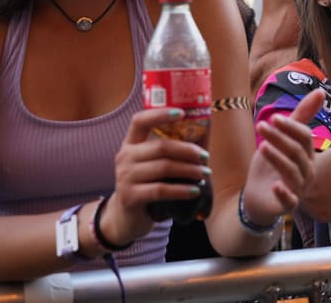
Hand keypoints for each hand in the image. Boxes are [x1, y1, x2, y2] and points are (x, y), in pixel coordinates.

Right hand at [103, 108, 211, 244]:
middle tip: (206, 157)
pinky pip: (161, 190)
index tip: (182, 113)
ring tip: (204, 174)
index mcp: (130, 143)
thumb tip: (203, 136)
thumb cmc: (147, 184)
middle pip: (161, 147)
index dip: (160, 114)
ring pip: (164, 168)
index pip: (140, 121)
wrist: (127, 217)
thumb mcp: (151, 164)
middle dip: (188, 151)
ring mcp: (125, 177)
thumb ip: (168, 151)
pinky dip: (182, 190)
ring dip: (189, 170)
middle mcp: (125, 157)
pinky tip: (195, 191)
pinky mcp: (130, 197)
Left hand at [242, 89, 324, 225]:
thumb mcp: (283, 138)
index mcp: (308, 155)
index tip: (273, 117)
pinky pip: (290, 201)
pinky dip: (284, 194)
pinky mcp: (287, 205)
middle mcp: (307, 171)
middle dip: (279, 137)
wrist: (258, 198)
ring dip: (277, 157)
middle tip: (261, 125)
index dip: (291, 127)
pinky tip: (275, 185)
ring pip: (292, 171)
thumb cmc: (273, 164)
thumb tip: (321, 90)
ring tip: (262, 146)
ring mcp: (298, 189)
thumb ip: (300, 117)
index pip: (305, 137)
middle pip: (297, 151)